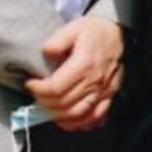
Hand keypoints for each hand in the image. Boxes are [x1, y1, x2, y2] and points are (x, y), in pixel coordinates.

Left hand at [25, 17, 123, 131]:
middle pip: (65, 104)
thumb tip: (46, 56)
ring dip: (60, 117)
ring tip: (49, 110)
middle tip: (37, 96)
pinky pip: (97, 116)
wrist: (120, 32)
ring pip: (80, 115)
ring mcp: (105, 90)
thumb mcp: (72, 28)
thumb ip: (55, 42)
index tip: (31, 83)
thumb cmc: (95, 30)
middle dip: (45, 104)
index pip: (56, 88)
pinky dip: (83, 123)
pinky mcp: (110, 95)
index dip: (39, 90)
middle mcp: (96, 81)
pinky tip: (71, 120)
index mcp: (84, 64)